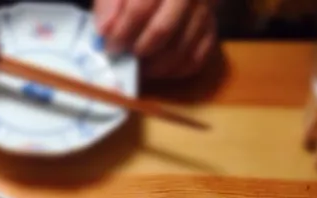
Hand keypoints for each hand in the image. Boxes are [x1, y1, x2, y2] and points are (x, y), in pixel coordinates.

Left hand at [95, 0, 216, 78]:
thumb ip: (109, 4)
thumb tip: (105, 30)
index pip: (140, 8)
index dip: (122, 31)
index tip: (110, 45)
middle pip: (162, 30)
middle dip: (137, 49)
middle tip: (123, 56)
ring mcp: (205, 14)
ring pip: (180, 49)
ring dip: (153, 66)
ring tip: (137, 64)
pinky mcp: (211, 32)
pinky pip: (195, 61)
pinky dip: (173, 71)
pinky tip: (156, 67)